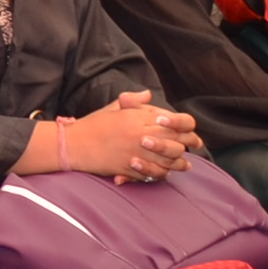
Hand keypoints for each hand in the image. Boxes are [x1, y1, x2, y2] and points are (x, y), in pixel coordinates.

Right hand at [54, 93, 197, 180]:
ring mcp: (135, 152)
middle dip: (186, 144)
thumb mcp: (113, 108)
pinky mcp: (129, 168)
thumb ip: (134, 102)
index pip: (171, 121)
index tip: (188, 131)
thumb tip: (148, 94)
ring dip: (178, 163)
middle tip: (194, 147)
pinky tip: (168, 173)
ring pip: (167, 160)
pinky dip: (162, 174)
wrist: (73, 144)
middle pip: (174, 141)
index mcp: (137, 117)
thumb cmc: (92, 125)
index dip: (184, 127)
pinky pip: (153, 173)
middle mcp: (139, 134)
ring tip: (185, 164)